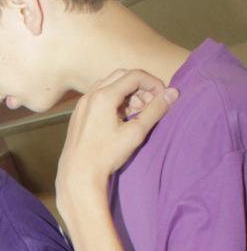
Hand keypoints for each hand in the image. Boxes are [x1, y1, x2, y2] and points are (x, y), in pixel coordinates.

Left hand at [56, 69, 178, 217]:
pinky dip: (115, 100)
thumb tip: (172, 93)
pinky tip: (122, 118)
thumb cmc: (105, 156)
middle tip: (151, 105)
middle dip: (141, 87)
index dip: (153, 83)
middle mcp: (90, 95)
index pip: (135, 75)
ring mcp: (82, 104)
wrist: (78, 175)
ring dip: (128, 93)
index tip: (162, 97)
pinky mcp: (79, 114)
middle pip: (122, 76)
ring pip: (110, 85)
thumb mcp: (135, 133)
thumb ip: (155, 110)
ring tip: (138, 113)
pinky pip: (100, 96)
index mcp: (103, 96)